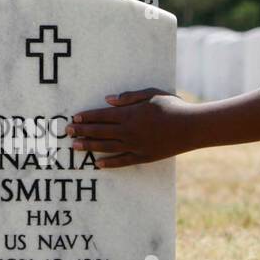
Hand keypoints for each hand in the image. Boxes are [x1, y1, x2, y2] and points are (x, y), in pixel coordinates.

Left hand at [65, 88, 193, 167]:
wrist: (191, 127)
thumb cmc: (172, 106)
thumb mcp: (151, 94)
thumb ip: (128, 97)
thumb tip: (108, 100)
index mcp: (130, 114)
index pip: (102, 115)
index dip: (86, 117)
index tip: (74, 118)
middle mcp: (129, 131)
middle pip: (100, 131)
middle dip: (82, 131)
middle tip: (67, 132)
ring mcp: (135, 145)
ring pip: (106, 147)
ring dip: (89, 147)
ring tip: (74, 147)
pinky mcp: (143, 156)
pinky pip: (122, 161)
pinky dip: (109, 163)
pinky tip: (97, 164)